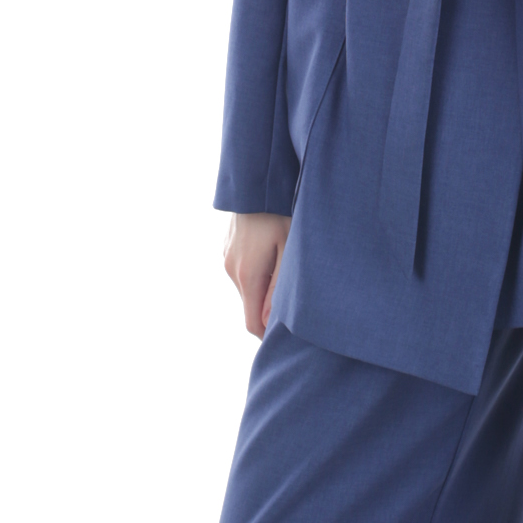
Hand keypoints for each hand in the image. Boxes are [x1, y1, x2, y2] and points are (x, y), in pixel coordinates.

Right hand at [222, 211, 290, 337]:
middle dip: (268, 312)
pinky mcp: (228, 248)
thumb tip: (269, 323)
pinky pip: (242, 271)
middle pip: (250, 306)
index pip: (252, 324)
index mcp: (248, 275)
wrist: (257, 183)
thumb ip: (278, 289)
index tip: (286, 338)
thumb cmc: (280, 214)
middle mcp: (231, 270)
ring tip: (286, 272)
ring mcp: (227, 258)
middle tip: (295, 304)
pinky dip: (257, 273)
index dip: (268, 336)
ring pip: (247, 288)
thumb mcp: (288, 251)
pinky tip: (274, 255)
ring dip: (263, 289)